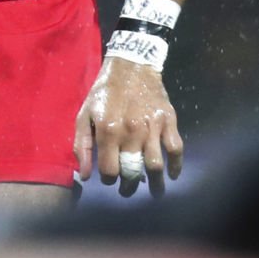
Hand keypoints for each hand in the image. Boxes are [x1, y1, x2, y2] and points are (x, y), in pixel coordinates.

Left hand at [74, 56, 183, 197]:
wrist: (131, 65)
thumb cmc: (104, 92)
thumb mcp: (84, 115)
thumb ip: (82, 146)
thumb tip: (85, 176)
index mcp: (108, 130)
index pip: (110, 170)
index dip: (109, 180)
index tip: (110, 178)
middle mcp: (131, 131)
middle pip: (133, 172)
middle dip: (130, 186)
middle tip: (128, 190)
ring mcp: (152, 127)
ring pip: (156, 165)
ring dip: (156, 184)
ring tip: (154, 192)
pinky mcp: (169, 120)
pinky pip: (176, 149)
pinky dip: (176, 166)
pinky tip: (172, 175)